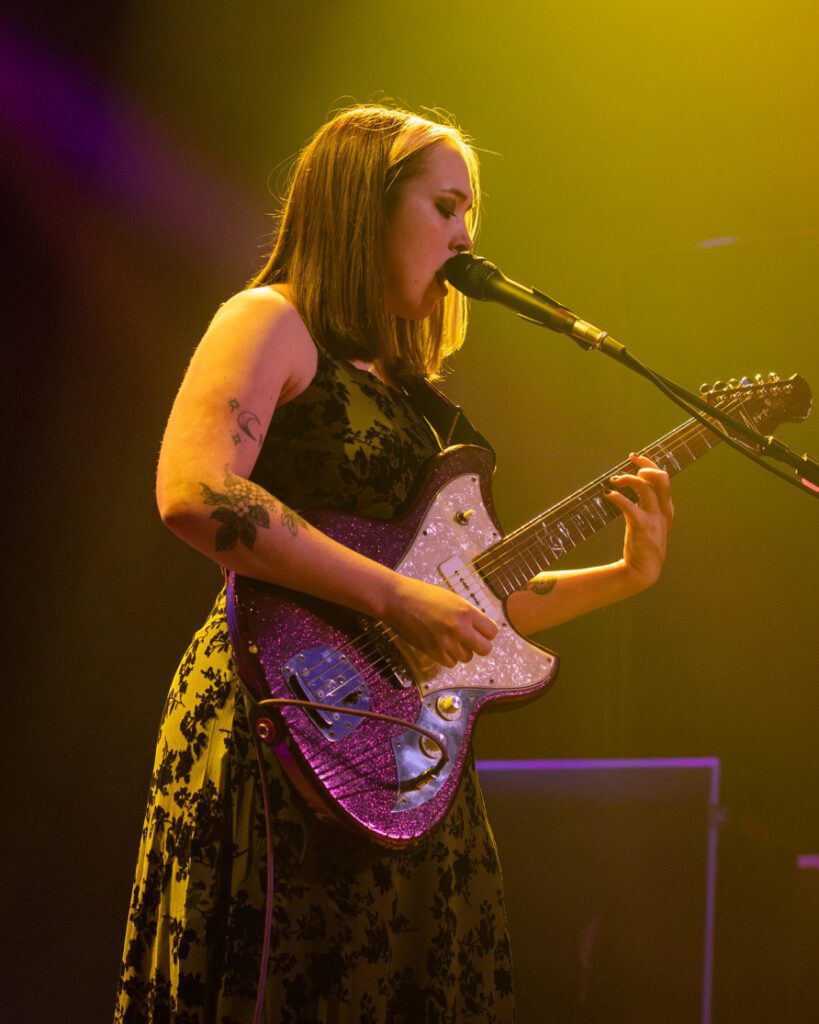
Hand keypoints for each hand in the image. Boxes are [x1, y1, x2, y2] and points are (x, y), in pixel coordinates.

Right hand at [382, 573, 497, 667]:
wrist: (398, 600)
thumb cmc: (424, 595)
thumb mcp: (452, 599)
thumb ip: (468, 614)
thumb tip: (481, 628)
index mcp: (467, 612)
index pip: (492, 632)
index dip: (487, 632)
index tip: (479, 631)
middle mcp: (460, 628)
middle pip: (485, 649)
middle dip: (479, 645)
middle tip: (470, 640)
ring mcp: (446, 642)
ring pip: (467, 657)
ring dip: (462, 651)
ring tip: (451, 640)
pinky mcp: (433, 652)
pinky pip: (451, 663)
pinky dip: (449, 657)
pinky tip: (442, 646)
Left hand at [605, 453, 673, 589]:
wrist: (644, 570)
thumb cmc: (644, 546)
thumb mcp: (651, 523)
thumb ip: (647, 506)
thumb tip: (634, 488)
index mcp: (667, 509)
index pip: (663, 478)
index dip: (649, 464)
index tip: (633, 457)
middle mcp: (664, 511)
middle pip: (661, 477)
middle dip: (645, 466)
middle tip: (627, 465)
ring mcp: (654, 518)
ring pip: (645, 486)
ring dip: (628, 479)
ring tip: (615, 482)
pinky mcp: (641, 526)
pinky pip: (629, 504)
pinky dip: (617, 497)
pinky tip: (608, 495)